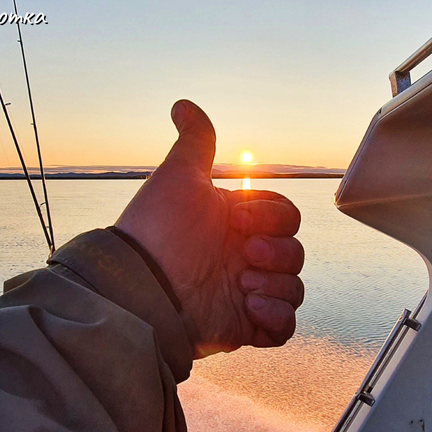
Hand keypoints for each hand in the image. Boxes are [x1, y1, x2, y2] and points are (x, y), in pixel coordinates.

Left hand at [115, 100, 304, 357]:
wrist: (136, 285)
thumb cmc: (156, 228)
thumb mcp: (179, 177)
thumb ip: (195, 142)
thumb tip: (183, 104)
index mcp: (235, 224)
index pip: (285, 216)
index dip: (270, 215)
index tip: (236, 217)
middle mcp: (242, 258)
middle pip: (295, 252)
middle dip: (278, 251)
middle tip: (244, 251)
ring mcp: (243, 294)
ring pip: (293, 289)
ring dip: (278, 283)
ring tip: (244, 284)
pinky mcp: (242, 327)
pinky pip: (283, 327)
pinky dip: (277, 317)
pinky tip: (251, 306)